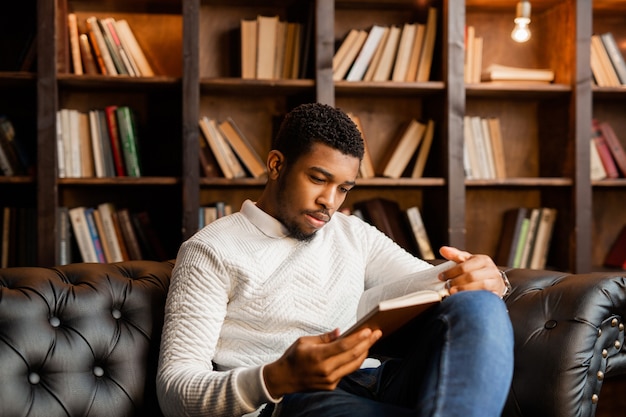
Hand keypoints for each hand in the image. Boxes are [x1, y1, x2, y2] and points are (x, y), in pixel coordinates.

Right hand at [263, 327, 380, 397]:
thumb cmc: (293, 357)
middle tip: (377, 333)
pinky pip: (346, 371)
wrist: (283, 379)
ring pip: (353, 365)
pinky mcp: (331, 386)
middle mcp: (326, 370)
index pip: (344, 346)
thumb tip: (340, 332)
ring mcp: (329, 380)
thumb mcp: (304, 341)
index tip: (369, 330)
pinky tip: (359, 351)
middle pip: (353, 355)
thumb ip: (324, 338)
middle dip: (367, 343)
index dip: (358, 338)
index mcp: (318, 357)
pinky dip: (354, 360)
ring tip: (371, 341)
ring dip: (364, 352)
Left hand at [438, 246, 504, 295]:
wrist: (495, 282)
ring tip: (452, 292)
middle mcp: (491, 270)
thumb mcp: (468, 261)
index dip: (451, 272)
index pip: (465, 266)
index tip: (441, 277)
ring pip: (481, 286)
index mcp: (483, 260)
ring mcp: (496, 282)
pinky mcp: (498, 294)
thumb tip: (443, 250)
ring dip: (464, 290)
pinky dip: (474, 297)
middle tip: (446, 286)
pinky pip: (486, 296)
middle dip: (457, 281)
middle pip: (472, 276)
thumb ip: (455, 255)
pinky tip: (465, 299)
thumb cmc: (478, 270)